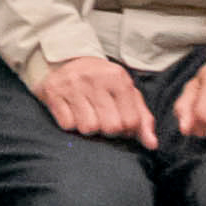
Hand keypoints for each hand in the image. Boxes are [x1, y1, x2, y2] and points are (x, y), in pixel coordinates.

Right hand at [36, 52, 159, 146]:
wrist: (68, 61)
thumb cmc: (103, 83)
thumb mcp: (126, 94)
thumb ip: (142, 119)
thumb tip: (152, 145)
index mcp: (118, 78)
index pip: (130, 121)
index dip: (127, 129)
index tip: (120, 122)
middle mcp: (95, 78)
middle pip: (110, 127)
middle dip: (108, 130)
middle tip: (103, 120)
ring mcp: (72, 84)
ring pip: (88, 128)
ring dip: (89, 128)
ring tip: (88, 116)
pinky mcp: (53, 91)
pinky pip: (67, 125)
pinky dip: (71, 124)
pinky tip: (72, 112)